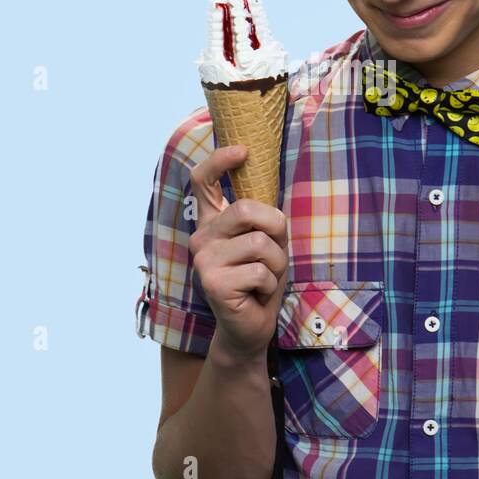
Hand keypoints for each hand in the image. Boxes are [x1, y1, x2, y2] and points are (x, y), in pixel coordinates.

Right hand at [187, 144, 288, 362]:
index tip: (243, 151)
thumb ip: (259, 220)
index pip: (204, 181)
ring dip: (277, 264)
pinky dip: (270, 285)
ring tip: (265, 279)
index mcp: (211, 223)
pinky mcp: (212, 282)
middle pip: (247, 208)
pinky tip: (256, 295)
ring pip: (260, 243)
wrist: (248, 327)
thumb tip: (268, 198)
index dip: (220, 160)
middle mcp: (201, 237)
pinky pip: (261, 271)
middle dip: (276, 230)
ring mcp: (203, 260)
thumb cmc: (260, 282)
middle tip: (274, 254)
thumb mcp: (264, 244)